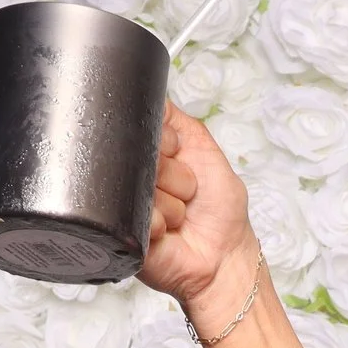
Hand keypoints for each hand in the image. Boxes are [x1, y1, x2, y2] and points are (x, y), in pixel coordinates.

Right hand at [137, 100, 251, 310]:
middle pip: (138, 155)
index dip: (167, 144)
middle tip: (186, 192)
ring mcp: (127, 205)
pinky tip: (168, 232)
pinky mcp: (123, 234)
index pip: (141, 128)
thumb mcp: (203, 147)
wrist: (224, 258)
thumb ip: (175, 120)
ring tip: (179, 215)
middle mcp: (136, 178)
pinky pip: (138, 216)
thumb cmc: (221, 209)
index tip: (180, 158)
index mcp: (150, 155)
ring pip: (142, 187)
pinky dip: (160, 224)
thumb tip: (150, 90)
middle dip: (172, 174)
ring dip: (171, 203)